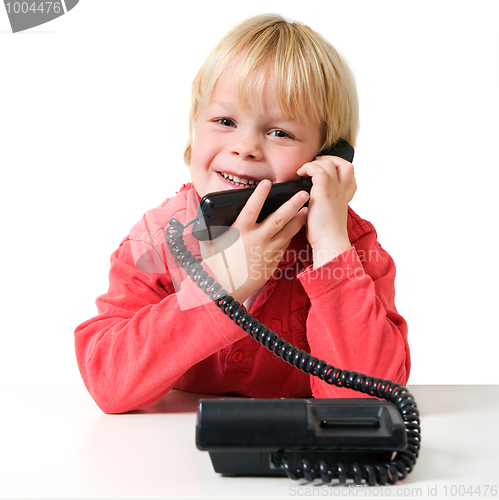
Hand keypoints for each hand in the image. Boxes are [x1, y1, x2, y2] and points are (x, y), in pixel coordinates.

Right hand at [203, 180, 308, 303]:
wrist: (225, 291)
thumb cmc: (215, 266)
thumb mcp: (210, 242)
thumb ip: (212, 227)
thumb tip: (208, 214)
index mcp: (239, 232)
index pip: (251, 209)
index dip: (260, 195)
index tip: (268, 183)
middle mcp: (256, 240)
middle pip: (278, 219)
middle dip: (292, 205)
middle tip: (304, 194)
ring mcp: (266, 252)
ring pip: (286, 233)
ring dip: (297, 220)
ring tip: (306, 210)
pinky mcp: (272, 262)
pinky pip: (283, 247)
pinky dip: (290, 237)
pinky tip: (295, 229)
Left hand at [296, 155, 355, 268]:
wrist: (330, 241)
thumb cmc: (325, 234)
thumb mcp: (327, 216)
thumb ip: (322, 205)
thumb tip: (308, 202)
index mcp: (344, 197)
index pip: (350, 176)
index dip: (339, 170)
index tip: (326, 174)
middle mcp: (341, 190)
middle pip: (345, 165)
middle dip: (329, 161)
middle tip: (314, 166)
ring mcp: (334, 189)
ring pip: (330, 163)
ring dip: (315, 163)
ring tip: (305, 170)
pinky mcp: (323, 191)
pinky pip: (317, 169)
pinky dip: (307, 167)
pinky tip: (299, 174)